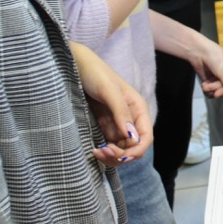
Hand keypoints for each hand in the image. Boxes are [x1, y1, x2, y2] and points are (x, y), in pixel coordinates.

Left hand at [70, 42, 153, 164]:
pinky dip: (105, 152)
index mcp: (138, 109)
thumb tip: (132, 136)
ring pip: (122, 150)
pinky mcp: (105, 126)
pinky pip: (110, 146)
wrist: (76, 67)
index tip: (120, 155)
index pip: (146, 137)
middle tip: (102, 151)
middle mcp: (131, 119)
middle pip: (134, 147)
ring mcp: (118, 124)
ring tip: (97, 152)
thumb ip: (121, 112)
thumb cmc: (96, 74)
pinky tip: (95, 149)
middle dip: (121, 155)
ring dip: (112, 156)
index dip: (136, 150)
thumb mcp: (109, 91)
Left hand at [188, 35, 222, 100]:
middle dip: (216, 88)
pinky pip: (212, 91)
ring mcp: (221, 79)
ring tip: (205, 85)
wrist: (198, 52)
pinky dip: (208, 89)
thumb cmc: (215, 58)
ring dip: (211, 89)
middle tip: (208, 86)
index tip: (217, 93)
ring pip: (218, 91)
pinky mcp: (212, 81)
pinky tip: (204, 84)